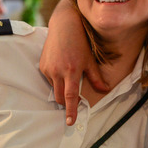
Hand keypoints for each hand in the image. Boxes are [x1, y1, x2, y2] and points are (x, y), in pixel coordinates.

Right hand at [40, 0, 108, 124]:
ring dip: (62, 89)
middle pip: (60, 97)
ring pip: (55, 89)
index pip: (70, 96)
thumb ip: (97, 78)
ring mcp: (48, 68)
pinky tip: (62, 68)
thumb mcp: (90, 60)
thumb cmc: (80, 42)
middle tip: (75, 101)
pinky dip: (57, 80)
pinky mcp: (42, 65)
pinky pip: (50, 80)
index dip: (71, 110)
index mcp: (72, 70)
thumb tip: (105, 90)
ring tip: (70, 76)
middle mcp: (58, 71)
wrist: (64, 25)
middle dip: (67, 103)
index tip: (70, 122)